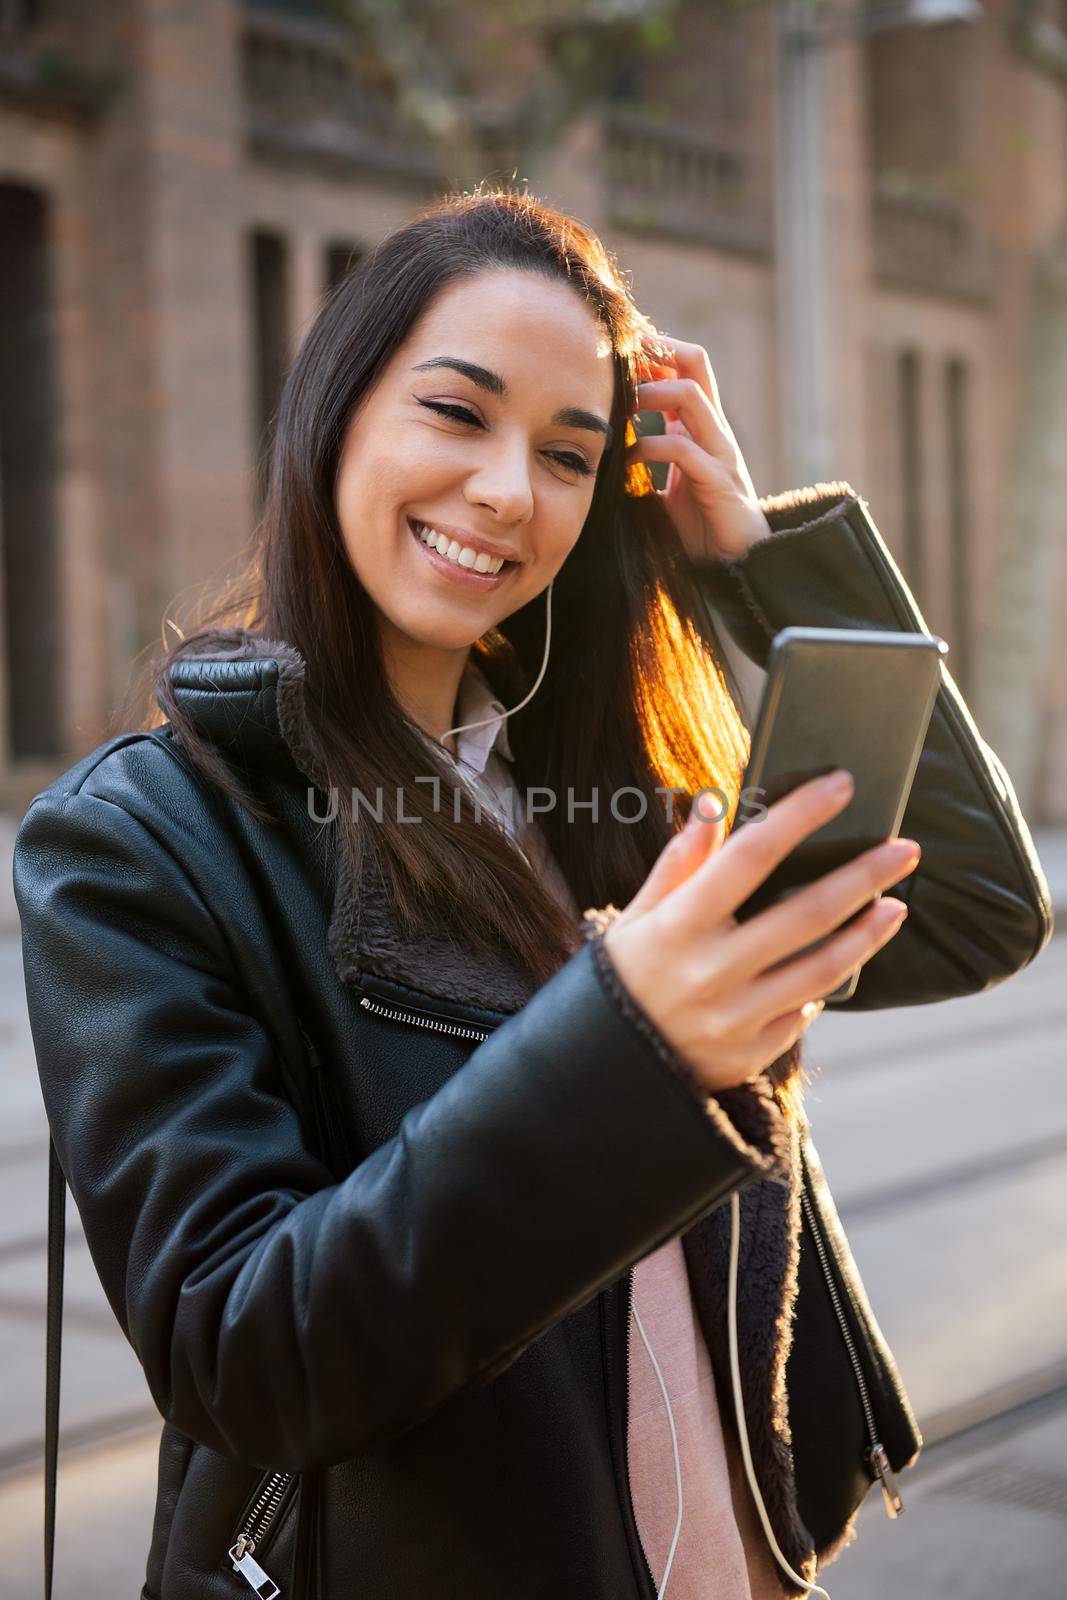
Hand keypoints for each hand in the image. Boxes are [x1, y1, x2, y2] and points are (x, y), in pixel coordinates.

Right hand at [602, 771, 920, 1095]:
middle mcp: (710, 970)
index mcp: (678, 925)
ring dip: (868, 933)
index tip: (841, 785)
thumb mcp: (636, 917)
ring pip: (822, 967)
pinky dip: (824, 984)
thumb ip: (678, 865)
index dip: (800, 815)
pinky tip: (840, 960)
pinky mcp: (750, 1053)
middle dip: (865, 875)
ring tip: (895, 905)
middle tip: (904, 849)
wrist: (605, 1067)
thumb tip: (712, 807)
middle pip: (808, 913)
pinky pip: (802, 1012)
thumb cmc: (625, 977)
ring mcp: (734, 1017)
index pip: (752, 855)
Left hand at [627, 332, 770, 560]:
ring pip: (690, 394)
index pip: (685, 369)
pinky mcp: (718, 481)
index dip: (654, 353)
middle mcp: (714, 431)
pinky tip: (626, 460)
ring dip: (650, 391)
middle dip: (658, 349)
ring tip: (621, 405)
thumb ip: (642, 474)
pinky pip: (681, 449)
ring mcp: (720, 452)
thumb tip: (599, 467)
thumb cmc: (701, 531)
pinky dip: (648, 448)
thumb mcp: (665, 493)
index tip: (619, 354)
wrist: (737, 567)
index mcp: (701, 429)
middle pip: (696, 363)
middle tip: (621, 354)